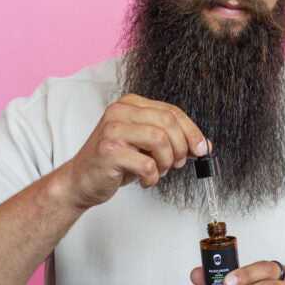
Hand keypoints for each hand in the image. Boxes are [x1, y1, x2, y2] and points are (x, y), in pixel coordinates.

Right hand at [63, 93, 208, 209]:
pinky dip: (153, 177)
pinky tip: (145, 180)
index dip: (192, 131)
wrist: (81, 181)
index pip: (171, 111)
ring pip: (160, 140)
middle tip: (178, 163)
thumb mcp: (145, 145)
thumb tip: (203, 145)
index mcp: (130, 103)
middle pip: (168, 122)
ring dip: (167, 162)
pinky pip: (147, 164)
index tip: (202, 148)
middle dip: (181, 146)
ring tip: (159, 171)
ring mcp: (112, 130)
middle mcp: (119, 111)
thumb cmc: (115, 162)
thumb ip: (171, 139)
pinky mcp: (109, 151)